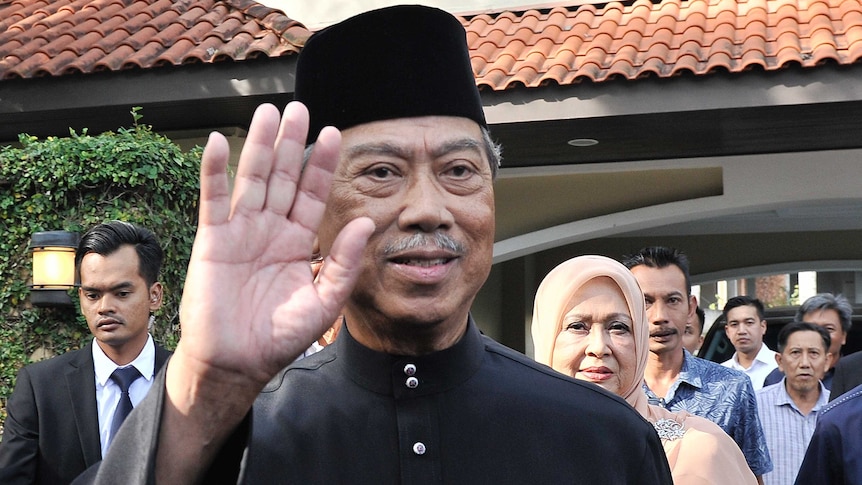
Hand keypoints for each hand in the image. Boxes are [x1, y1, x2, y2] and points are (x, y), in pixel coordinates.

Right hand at [175, 102, 372, 386]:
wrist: (238, 362)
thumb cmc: (281, 336)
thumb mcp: (324, 300)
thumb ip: (344, 262)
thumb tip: (366, 222)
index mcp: (298, 242)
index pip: (313, 194)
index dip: (322, 165)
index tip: (335, 133)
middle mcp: (271, 230)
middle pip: (283, 176)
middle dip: (291, 143)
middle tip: (299, 108)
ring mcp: (241, 232)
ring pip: (251, 179)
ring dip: (258, 145)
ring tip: (268, 112)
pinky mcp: (213, 241)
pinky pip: (214, 200)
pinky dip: (214, 171)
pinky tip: (219, 143)